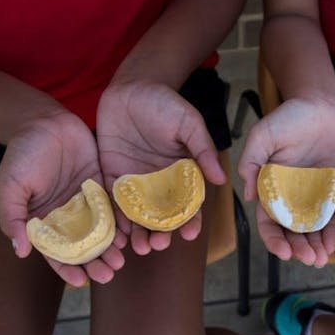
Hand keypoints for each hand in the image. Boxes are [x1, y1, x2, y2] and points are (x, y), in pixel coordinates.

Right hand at [0, 111, 125, 286]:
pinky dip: (121, 223)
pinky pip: (114, 208)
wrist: (43, 120)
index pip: (56, 252)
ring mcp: (86, 202)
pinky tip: (129, 234)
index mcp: (44, 220)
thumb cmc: (21, 153)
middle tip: (108, 274)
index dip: (67, 268)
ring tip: (120, 261)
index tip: (80, 281)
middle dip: (95, 263)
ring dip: (110, 248)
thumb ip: (13, 218)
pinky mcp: (102, 186)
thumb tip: (21, 251)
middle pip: (83, 246)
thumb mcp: (10, 186)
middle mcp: (67, 216)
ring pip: (101, 232)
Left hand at [96, 80, 225, 254]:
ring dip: (138, 233)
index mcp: (181, 174)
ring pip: (138, 215)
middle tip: (156, 245)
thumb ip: (202, 150)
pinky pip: (114, 202)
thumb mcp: (189, 124)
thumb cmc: (165, 102)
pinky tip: (116, 233)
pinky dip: (115, 218)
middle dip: (160, 233)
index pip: (189, 204)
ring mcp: (135, 182)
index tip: (190, 234)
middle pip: (162, 216)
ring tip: (138, 247)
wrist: (132, 87)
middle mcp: (159, 183)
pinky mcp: (113, 176)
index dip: (191, 220)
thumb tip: (222, 179)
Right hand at [239, 98, 334, 266]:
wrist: (320, 105)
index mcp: (271, 189)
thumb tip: (247, 195)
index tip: (283, 252)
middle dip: (299, 249)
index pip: (269, 222)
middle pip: (293, 232)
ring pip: (315, 230)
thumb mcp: (262, 135)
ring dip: (317, 248)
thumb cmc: (288, 117)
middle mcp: (293, 198)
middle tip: (309, 260)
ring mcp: (316, 197)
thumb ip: (251, 161)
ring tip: (322, 259)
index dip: (274, 240)